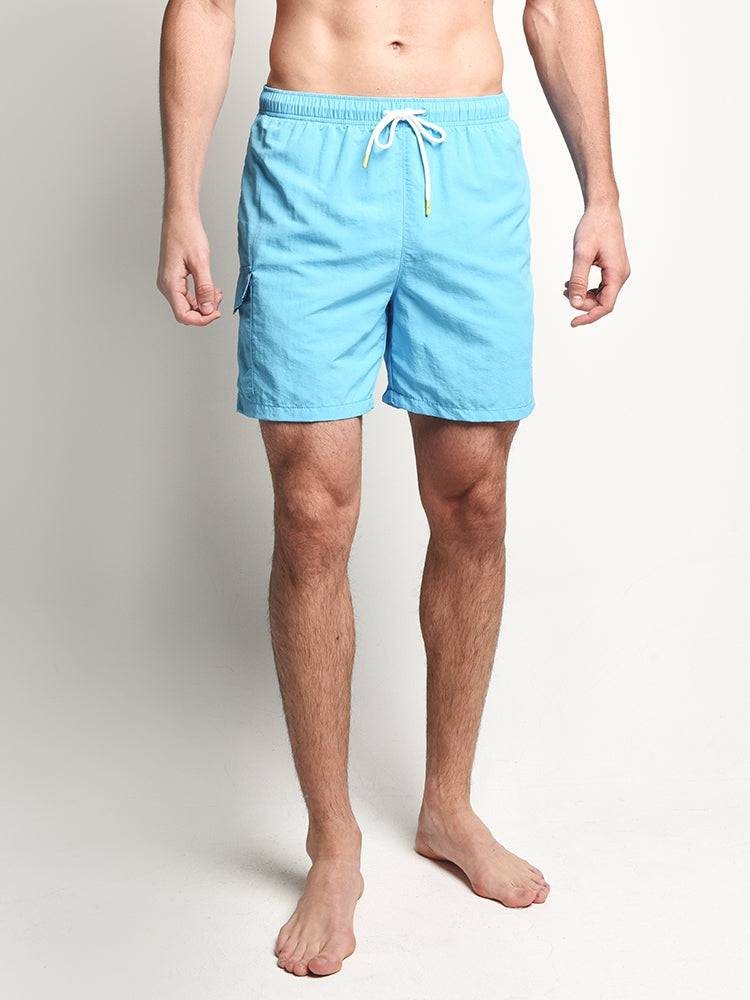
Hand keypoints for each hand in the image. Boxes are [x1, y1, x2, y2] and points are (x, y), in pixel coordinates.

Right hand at [157, 212, 221, 325]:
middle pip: (185, 312)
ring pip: (187, 305)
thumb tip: (208, 309)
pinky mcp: (173, 278)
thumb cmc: (187, 234)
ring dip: (204, 303)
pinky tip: (210, 288)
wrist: (179, 217)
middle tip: (219, 298)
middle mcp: (166, 286)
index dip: (202, 319)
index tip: (216, 313)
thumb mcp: (201, 262)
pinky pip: (187, 295)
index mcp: (170, 284)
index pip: (184, 315)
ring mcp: (169, 282)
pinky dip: (200, 295)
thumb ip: (205, 288)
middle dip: (205, 310)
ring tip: (217, 292)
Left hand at [564, 203, 629, 326]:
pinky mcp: (612, 268)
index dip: (589, 316)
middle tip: (565, 294)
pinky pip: (600, 286)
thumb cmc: (593, 227)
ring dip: (583, 296)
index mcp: (617, 274)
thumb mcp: (581, 254)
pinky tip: (572, 283)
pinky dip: (586, 288)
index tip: (572, 322)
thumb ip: (578, 280)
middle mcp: (621, 275)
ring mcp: (618, 271)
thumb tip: (574, 304)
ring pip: (600, 295)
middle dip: (583, 303)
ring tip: (566, 288)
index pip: (605, 306)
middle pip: (603, 302)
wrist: (603, 209)